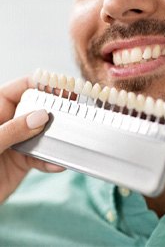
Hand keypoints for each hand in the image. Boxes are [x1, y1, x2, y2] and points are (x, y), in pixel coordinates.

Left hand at [0, 76, 64, 204]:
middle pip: (34, 110)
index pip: (17, 90)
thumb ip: (13, 130)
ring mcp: (17, 142)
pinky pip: (41, 158)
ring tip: (68, 140)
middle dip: (53, 111)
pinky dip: (50, 162)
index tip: (59, 86)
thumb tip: (41, 116)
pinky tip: (58, 164)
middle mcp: (7, 124)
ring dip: (55, 139)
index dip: (38, 84)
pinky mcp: (23, 161)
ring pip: (41, 134)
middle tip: (72, 110)